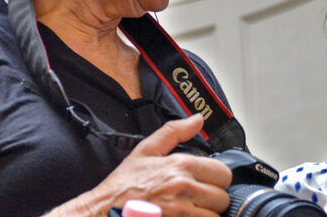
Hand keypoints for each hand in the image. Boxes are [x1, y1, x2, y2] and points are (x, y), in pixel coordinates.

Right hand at [90, 115, 230, 216]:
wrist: (103, 211)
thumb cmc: (122, 186)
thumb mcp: (145, 151)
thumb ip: (174, 132)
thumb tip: (197, 119)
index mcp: (180, 166)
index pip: (223, 173)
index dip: (215, 179)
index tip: (204, 183)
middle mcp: (183, 187)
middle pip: (222, 198)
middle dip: (211, 200)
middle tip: (194, 200)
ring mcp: (181, 211)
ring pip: (214, 216)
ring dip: (204, 215)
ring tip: (186, 212)